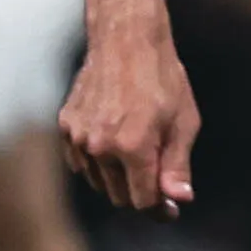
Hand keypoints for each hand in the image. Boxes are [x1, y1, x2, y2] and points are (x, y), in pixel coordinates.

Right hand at [60, 11, 201, 216]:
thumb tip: (179, 200)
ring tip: (138, 149)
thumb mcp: (184, 123)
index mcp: (133, 148)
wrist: (126, 41)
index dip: (160, 209)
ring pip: (99, 183)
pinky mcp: (66, 127)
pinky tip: (115, 142)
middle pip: (119, 197)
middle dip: (141, 193)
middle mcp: (101, 147)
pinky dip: (98, 162)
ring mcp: (79, 138)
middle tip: (159, 176)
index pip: (143, 202)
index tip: (171, 208)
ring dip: (119, 178)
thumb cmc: (163, 80)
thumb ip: (178, 166)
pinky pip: (81, 163)